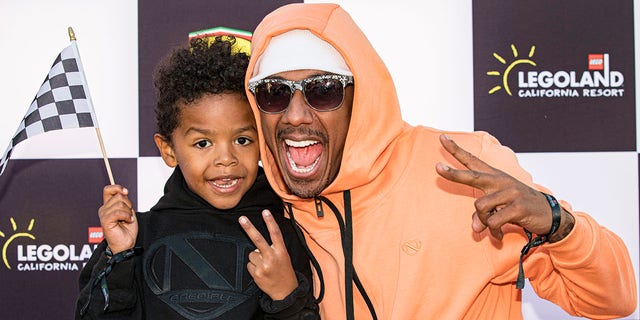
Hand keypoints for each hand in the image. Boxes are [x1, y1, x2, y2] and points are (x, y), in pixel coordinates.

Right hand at [98, 184, 137, 252]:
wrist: (126, 244)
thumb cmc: (127, 230)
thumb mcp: (128, 210)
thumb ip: (124, 200)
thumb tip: (123, 191)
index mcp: (108, 205)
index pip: (108, 189)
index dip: (117, 188)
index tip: (125, 191)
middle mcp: (104, 209)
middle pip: (118, 196)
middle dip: (128, 204)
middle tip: (129, 214)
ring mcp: (103, 215)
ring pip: (120, 204)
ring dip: (128, 212)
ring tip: (127, 219)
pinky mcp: (105, 221)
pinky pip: (118, 212)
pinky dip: (126, 216)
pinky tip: (128, 221)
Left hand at [239, 210, 297, 299]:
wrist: (286, 291)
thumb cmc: (284, 271)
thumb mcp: (284, 257)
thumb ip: (273, 248)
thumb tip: (256, 244)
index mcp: (281, 251)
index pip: (275, 234)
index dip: (270, 222)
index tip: (265, 212)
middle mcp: (272, 257)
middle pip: (258, 240)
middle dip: (249, 228)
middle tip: (242, 219)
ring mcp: (264, 266)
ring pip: (251, 254)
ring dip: (255, 259)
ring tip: (265, 266)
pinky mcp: (257, 274)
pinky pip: (249, 264)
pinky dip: (253, 267)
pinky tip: (261, 272)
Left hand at [435, 134, 559, 239]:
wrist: (549, 214)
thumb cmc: (517, 207)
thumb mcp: (498, 209)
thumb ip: (481, 215)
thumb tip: (475, 229)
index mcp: (494, 176)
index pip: (472, 160)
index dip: (456, 150)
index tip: (441, 138)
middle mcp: (500, 181)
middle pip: (472, 176)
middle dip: (454, 174)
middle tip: (437, 168)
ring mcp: (510, 192)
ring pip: (481, 208)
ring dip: (483, 222)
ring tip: (492, 228)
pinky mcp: (518, 207)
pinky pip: (494, 222)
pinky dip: (493, 232)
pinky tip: (499, 235)